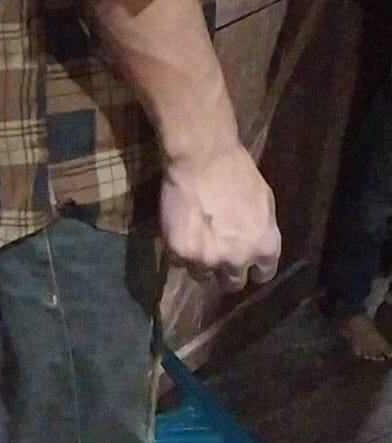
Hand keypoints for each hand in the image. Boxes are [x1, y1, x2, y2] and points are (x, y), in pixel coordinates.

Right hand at [159, 142, 280, 291]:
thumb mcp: (264, 203)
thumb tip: (253, 245)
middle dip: (227, 271)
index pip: (264, 275)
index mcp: (264, 247)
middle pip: (233, 283)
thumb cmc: (237, 172)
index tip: (246, 263)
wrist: (202, 158)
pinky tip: (180, 232)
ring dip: (201, 262)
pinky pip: (178, 262)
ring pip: (203, 275)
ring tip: (196, 240)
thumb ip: (260, 232)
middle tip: (218, 254)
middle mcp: (238, 260)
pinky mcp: (180, 254)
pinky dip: (179, 251)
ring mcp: (207, 260)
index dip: (254, 268)